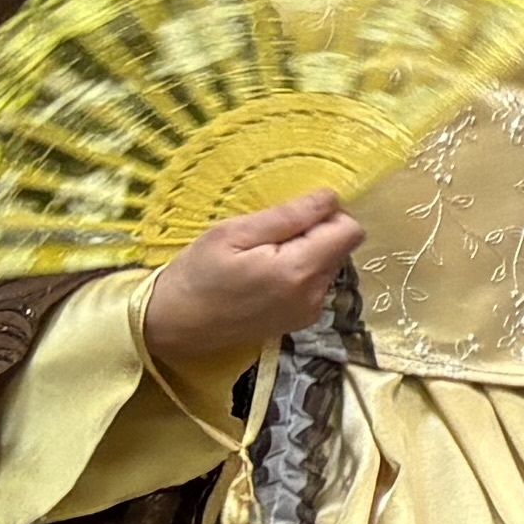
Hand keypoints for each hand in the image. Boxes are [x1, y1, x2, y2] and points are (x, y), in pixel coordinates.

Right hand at [139, 195, 361, 379]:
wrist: (173, 325)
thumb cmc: (196, 275)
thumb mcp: (232, 233)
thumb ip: (287, 216)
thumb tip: (330, 198)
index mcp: (299, 272)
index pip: (350, 231)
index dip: (327, 215)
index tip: (293, 216)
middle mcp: (314, 295)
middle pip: (342, 247)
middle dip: (316, 233)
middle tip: (268, 237)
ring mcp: (311, 311)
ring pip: (331, 264)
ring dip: (308, 252)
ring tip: (263, 257)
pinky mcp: (302, 320)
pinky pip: (317, 283)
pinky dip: (300, 271)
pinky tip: (266, 275)